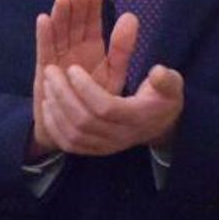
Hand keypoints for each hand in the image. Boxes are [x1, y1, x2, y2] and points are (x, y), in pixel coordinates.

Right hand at [28, 0, 134, 157]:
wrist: (81, 132)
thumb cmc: (100, 103)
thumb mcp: (115, 73)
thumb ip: (122, 48)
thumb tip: (132, 17)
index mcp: (91, 51)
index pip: (90, 25)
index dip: (91, 9)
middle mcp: (73, 53)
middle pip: (73, 25)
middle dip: (75, 8)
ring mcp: (58, 61)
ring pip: (59, 34)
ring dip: (60, 17)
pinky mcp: (45, 74)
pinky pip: (45, 52)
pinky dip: (44, 36)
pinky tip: (44, 19)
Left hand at [40, 36, 181, 156]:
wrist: (158, 125)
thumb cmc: (161, 98)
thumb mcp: (171, 85)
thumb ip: (166, 79)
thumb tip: (157, 71)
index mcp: (137, 118)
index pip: (106, 108)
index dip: (86, 89)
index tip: (73, 69)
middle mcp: (120, 136)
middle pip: (84, 121)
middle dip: (64, 95)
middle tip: (52, 72)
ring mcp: (106, 146)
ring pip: (74, 134)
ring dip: (56, 109)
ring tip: (47, 84)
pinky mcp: (95, 150)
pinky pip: (69, 145)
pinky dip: (55, 126)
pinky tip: (48, 106)